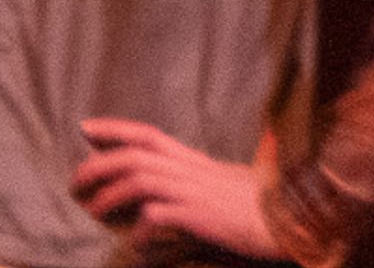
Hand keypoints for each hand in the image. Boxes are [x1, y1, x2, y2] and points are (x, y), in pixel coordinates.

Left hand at [68, 120, 279, 257]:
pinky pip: (160, 216)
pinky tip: (135, 244)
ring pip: (142, 179)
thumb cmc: (268, 206)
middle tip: (75, 182)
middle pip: (137, 155)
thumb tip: (185, 182)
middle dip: (98, 165)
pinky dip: (140, 229)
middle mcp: (196, 172)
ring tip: (93, 210)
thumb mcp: (235, 185)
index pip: (151, 135)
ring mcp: (199, 193)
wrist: (297, 220)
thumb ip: (209, 179)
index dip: (116, 129)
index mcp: (199, 163)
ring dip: (110, 194)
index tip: (85, 128)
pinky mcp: (204, 217)